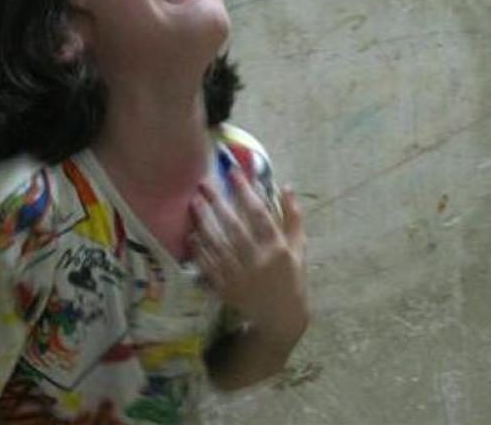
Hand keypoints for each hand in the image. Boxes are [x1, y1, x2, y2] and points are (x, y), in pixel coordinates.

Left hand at [189, 165, 307, 346]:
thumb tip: (286, 185)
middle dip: (218, 203)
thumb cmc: (291, 277)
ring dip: (204, 222)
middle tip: (203, 183)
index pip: (260, 214)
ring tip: (193, 202)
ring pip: (217, 245)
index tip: (234, 172)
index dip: (246, 191)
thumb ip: (293, 216)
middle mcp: (258, 262)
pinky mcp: (226, 289)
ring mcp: (240, 277)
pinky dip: (200, 250)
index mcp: (277, 249)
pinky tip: (192, 233)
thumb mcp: (298, 247)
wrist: (281, 317)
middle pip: (234, 227)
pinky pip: (209, 266)